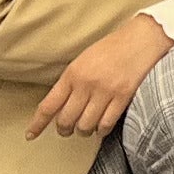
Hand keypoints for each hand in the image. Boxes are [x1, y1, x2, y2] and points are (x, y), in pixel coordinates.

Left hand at [29, 12, 173, 139]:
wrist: (142, 39)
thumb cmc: (113, 48)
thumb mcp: (84, 60)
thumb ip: (71, 82)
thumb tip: (60, 107)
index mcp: (73, 73)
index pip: (49, 105)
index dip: (38, 123)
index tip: (31, 134)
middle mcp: (86, 84)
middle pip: (66, 120)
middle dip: (64, 129)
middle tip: (67, 130)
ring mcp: (105, 91)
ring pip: (85, 125)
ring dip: (83, 131)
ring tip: (86, 128)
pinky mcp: (123, 97)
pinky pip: (106, 124)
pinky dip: (101, 131)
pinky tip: (101, 128)